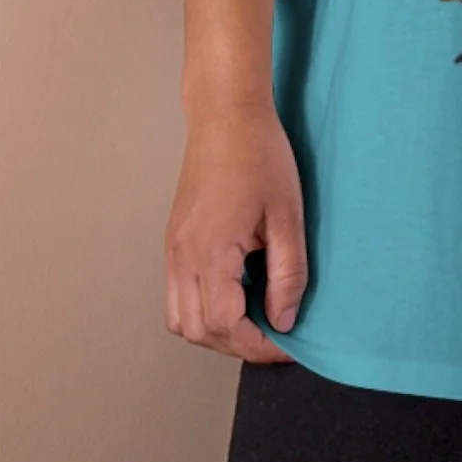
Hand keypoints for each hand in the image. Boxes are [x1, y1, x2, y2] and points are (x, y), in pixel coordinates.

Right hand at [164, 103, 308, 362]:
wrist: (226, 116)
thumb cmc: (259, 155)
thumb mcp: (288, 215)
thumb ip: (288, 273)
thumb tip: (285, 320)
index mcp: (211, 250)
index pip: (226, 325)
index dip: (258, 345)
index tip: (287, 345)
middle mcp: (183, 256)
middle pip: (199, 332)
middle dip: (238, 344)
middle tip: (275, 336)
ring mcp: (174, 250)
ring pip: (181, 320)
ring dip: (215, 332)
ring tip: (254, 319)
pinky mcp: (174, 241)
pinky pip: (177, 296)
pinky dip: (202, 310)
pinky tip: (234, 294)